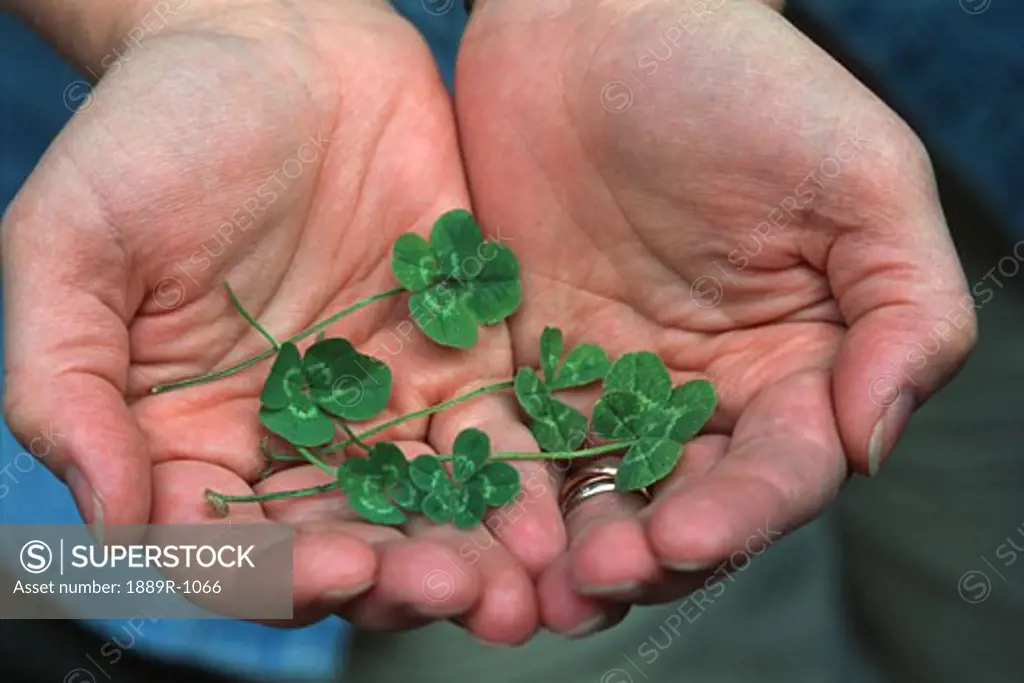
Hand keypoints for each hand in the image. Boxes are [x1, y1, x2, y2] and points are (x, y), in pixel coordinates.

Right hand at [2, 0, 558, 640]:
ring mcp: (381, 399)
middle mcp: (292, 434)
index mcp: (193, 432)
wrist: (276, 42)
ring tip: (514, 592)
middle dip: (397, 577)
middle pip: (344, 540)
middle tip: (451, 593)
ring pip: (425, 506)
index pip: (232, 542)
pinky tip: (546, 521)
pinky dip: (517, 480)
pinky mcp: (456, 354)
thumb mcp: (74, 246)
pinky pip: (491, 432)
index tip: (329, 570)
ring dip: (470, 554)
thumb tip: (105, 518)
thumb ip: (68, 384)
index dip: (277, 571)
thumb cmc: (157, 133)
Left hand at [455, 0, 974, 633]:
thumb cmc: (741, 84)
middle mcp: (704, 394)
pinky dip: (502, 494)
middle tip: (593, 584)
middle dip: (643, 555)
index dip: (741, 514)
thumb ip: (904, 310)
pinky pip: (515, 445)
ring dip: (567, 550)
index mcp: (793, 365)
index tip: (687, 536)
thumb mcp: (859, 179)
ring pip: (596, 496)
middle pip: (682, 506)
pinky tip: (479, 528)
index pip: (779, 472)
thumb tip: (873, 439)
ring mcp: (610, 386)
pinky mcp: (527, 364)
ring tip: (531, 594)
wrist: (598, 22)